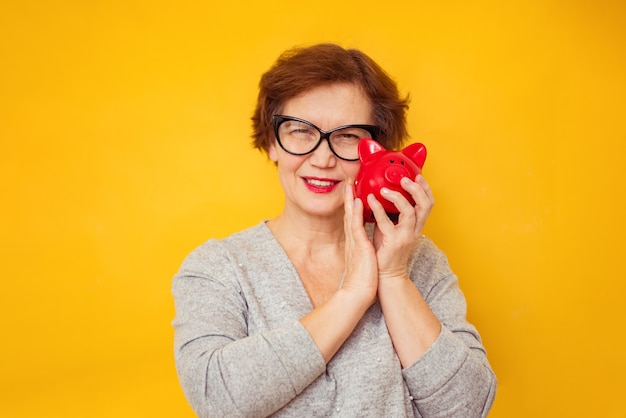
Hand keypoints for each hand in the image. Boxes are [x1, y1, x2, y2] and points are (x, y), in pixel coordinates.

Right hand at [341, 183, 378, 305]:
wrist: (358, 293)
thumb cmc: (363, 278)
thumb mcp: (364, 258)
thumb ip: (364, 248)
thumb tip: (367, 242)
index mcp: (356, 242)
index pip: (353, 220)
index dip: (352, 206)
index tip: (352, 193)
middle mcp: (353, 240)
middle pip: (349, 215)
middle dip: (348, 199)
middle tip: (348, 183)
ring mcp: (355, 242)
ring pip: (351, 217)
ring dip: (350, 200)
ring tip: (350, 186)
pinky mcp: (359, 247)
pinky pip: (357, 227)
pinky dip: (356, 213)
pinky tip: (357, 202)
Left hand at [367, 174, 434, 280]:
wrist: (385, 274)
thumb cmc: (386, 250)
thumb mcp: (390, 227)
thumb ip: (389, 212)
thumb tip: (380, 194)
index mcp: (416, 225)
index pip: (428, 203)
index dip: (425, 188)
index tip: (418, 175)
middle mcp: (414, 230)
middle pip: (425, 205)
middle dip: (418, 189)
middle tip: (405, 179)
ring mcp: (405, 236)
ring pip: (410, 212)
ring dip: (398, 197)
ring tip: (385, 189)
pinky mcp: (393, 242)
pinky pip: (387, 222)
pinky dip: (378, 209)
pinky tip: (370, 200)